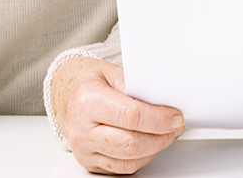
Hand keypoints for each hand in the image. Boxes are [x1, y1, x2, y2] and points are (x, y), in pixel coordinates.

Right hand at [51, 57, 184, 174]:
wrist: (66, 94)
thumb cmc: (90, 82)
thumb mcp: (113, 72)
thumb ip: (138, 88)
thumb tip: (165, 104)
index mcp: (88, 101)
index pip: (131, 116)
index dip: (159, 119)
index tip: (176, 117)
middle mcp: (82, 129)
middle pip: (132, 144)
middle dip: (161, 137)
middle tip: (176, 126)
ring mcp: (84, 149)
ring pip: (129, 161)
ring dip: (154, 149)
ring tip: (165, 134)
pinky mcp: (89, 162)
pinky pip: (122, 168)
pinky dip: (141, 158)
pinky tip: (149, 144)